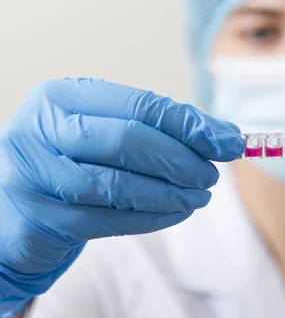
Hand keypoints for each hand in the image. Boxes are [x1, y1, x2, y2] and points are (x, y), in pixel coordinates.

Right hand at [0, 78, 243, 316]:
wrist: (14, 214)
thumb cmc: (70, 165)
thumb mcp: (104, 134)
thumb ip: (158, 130)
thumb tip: (225, 134)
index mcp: (61, 97)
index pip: (140, 105)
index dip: (191, 124)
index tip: (229, 140)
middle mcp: (39, 130)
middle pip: (130, 141)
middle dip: (182, 159)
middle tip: (213, 174)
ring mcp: (33, 176)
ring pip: (119, 185)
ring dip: (171, 193)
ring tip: (201, 195)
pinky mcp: (38, 220)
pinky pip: (109, 219)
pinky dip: (153, 217)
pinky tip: (177, 212)